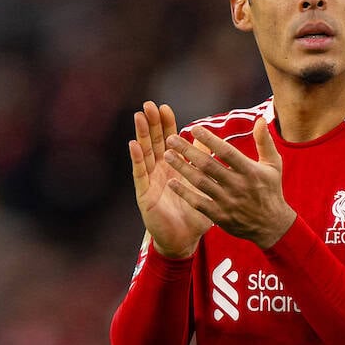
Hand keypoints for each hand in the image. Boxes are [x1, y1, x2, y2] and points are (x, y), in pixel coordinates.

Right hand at [128, 101, 211, 257]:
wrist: (184, 240)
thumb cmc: (194, 213)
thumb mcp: (202, 185)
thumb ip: (204, 163)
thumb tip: (210, 141)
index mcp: (174, 167)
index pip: (168, 140)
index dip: (166, 125)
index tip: (164, 107)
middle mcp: (159, 171)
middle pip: (154, 142)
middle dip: (151, 124)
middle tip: (149, 105)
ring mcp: (150, 181)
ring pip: (145, 154)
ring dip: (142, 135)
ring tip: (139, 117)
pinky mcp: (144, 194)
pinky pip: (140, 174)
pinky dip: (137, 159)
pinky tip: (133, 144)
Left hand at [164, 117, 296, 248]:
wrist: (272, 226)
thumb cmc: (271, 190)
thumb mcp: (273, 165)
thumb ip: (264, 142)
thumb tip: (260, 119)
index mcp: (250, 171)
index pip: (227, 152)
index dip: (210, 140)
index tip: (194, 129)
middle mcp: (238, 186)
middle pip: (208, 165)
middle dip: (187, 151)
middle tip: (171, 139)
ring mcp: (227, 202)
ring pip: (200, 182)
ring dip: (182, 168)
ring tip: (167, 155)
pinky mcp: (220, 216)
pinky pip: (198, 203)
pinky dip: (184, 193)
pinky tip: (172, 182)